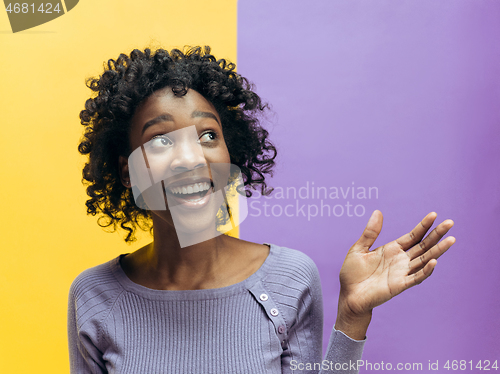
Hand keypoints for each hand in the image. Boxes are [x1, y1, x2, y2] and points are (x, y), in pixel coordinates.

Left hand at [338, 210, 454, 318]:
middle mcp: (401, 260)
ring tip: (451, 239)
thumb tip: (378, 211)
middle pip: (424, 245)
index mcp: (392, 250)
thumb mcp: (359, 248)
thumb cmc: (352, 273)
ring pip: (425, 260)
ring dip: (438, 251)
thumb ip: (370, 232)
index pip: (413, 236)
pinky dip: (426, 270)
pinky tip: (434, 261)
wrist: (348, 295)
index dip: (424, 226)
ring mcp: (402, 273)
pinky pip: (416, 277)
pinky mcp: (399, 285)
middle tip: (450, 222)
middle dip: (437, 234)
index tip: (434, 214)